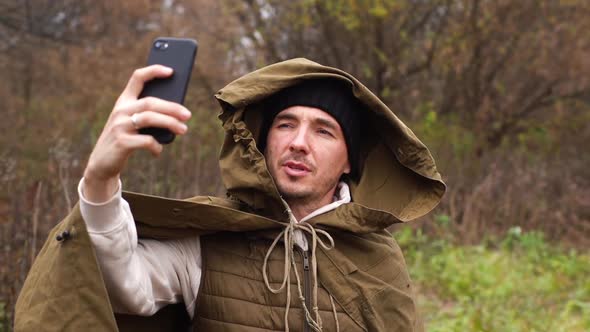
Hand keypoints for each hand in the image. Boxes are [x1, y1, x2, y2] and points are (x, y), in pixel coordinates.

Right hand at [83, 65, 191, 201]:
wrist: (101, 163)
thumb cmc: (124, 139)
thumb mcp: (132, 124)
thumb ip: (148, 116)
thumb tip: (178, 115)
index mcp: (124, 101)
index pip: (138, 78)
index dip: (154, 71)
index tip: (171, 71)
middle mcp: (120, 110)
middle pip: (150, 102)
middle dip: (172, 108)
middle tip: (188, 115)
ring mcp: (119, 125)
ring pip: (149, 118)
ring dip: (170, 123)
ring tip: (183, 130)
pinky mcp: (121, 142)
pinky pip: (146, 141)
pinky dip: (157, 146)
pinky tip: (159, 150)